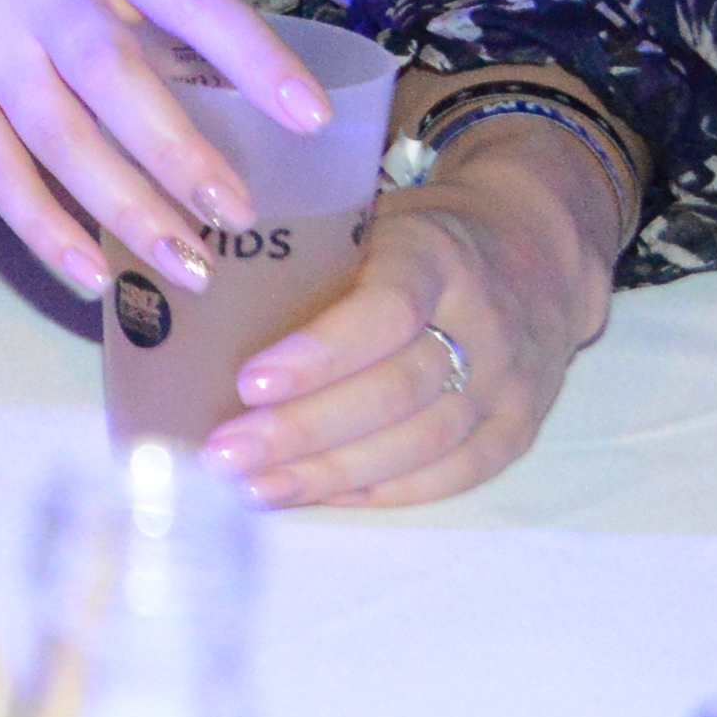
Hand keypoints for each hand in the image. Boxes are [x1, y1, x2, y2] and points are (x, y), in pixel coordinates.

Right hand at [0, 0, 318, 301]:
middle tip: (237, 219)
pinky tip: (93, 274)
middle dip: (180, 156)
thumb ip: (162, 14)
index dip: (250, 58)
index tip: (311, 120)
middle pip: (114, 81)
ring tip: (190, 268)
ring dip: (127, 210)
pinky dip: (45, 228)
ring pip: (60, 138)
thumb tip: (254, 104)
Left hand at [209, 147, 608, 505]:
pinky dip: (379, 492)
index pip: (385, 311)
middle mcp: (483, 322)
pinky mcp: (519, 428)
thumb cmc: (416, 241)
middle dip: (303, 430)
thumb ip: (301, 253)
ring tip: (253, 487)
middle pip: (395, 390)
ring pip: (420, 443)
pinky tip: (316, 496)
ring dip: (330, 473)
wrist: (537, 256)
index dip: (319, 354)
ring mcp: (509, 382)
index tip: (247, 383)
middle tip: (223, 455)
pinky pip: (451, 474)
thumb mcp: (369, 219)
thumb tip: (179, 297)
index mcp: (436, 257)